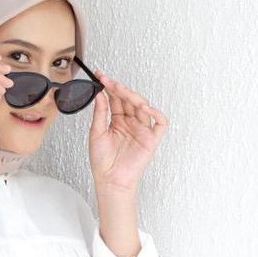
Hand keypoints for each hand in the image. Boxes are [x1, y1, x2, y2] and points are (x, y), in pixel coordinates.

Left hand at [88, 71, 167, 194]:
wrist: (109, 180)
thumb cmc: (102, 161)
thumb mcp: (96, 133)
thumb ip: (100, 113)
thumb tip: (101, 94)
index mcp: (117, 121)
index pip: (115, 99)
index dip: (109, 86)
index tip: (100, 75)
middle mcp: (131, 123)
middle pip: (129, 100)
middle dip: (120, 89)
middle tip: (109, 82)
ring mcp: (142, 130)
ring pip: (144, 107)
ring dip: (134, 97)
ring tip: (122, 91)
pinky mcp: (151, 140)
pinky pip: (161, 123)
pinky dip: (156, 114)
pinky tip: (145, 108)